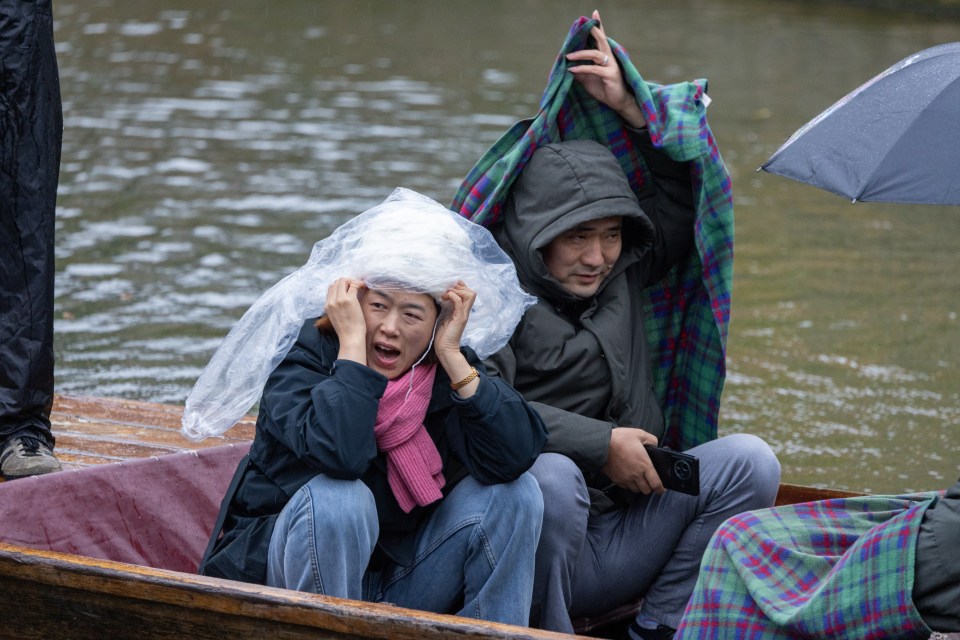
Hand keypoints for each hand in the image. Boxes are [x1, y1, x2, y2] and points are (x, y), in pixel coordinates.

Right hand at [325, 277, 366, 362]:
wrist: (350, 338)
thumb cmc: (346, 330)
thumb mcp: (336, 317)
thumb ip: (337, 307)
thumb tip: (344, 298)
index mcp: (327, 305)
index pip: (331, 287)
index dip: (341, 286)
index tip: (349, 289)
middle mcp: (331, 301)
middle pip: (336, 282)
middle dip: (347, 281)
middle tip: (356, 287)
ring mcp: (339, 299)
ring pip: (344, 280)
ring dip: (352, 281)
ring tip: (360, 287)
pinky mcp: (349, 300)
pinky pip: (354, 284)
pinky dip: (360, 283)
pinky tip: (364, 287)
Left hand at [435, 281, 479, 396]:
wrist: (445, 349)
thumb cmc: (443, 335)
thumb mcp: (444, 316)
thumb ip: (447, 307)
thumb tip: (443, 296)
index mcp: (462, 310)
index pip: (468, 293)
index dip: (460, 287)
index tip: (448, 290)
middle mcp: (465, 311)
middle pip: (471, 292)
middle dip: (459, 287)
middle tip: (447, 292)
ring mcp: (463, 314)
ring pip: (470, 294)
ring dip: (457, 291)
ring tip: (446, 295)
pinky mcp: (459, 318)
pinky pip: (459, 302)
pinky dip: (453, 296)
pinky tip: (445, 298)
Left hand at [565, 10, 646, 128]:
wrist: (618, 102)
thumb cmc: (604, 89)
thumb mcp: (588, 79)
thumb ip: (581, 71)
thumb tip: (568, 66)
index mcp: (605, 56)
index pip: (601, 38)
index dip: (598, 26)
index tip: (594, 13)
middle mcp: (609, 58)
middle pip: (601, 40)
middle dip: (593, 31)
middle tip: (585, 25)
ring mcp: (611, 66)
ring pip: (595, 54)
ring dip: (580, 54)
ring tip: (568, 56)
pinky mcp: (610, 75)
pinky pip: (594, 69)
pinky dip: (582, 69)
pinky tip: (572, 70)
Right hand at [602, 427, 663, 494]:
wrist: (601, 444)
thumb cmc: (620, 438)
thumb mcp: (639, 433)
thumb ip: (651, 440)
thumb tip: (656, 445)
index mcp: (644, 465)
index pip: (656, 484)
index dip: (660, 488)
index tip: (661, 489)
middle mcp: (636, 475)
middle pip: (646, 490)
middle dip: (649, 487)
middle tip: (649, 481)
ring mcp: (625, 479)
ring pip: (636, 490)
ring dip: (639, 486)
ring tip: (638, 479)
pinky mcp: (617, 480)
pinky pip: (626, 487)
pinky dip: (629, 485)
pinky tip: (628, 477)